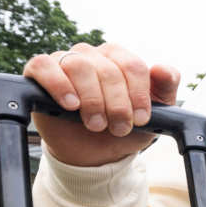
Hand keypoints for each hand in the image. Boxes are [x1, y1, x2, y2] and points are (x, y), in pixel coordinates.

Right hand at [22, 43, 179, 166]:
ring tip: (96, 124)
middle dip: (116, 104)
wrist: (94, 152)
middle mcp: (93, 54)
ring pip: (79, 66)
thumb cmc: (123, 126)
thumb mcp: (153, 114)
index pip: (132, 66)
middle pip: (107, 69)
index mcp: (120, 58)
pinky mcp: (40, 71)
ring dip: (91, 99)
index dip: (138, 94)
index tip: (141, 119)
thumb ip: (165, 89)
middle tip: (118, 128)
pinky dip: (58, 83)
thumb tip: (163, 69)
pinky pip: (44, 65)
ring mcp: (66, 60)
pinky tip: (71, 103)